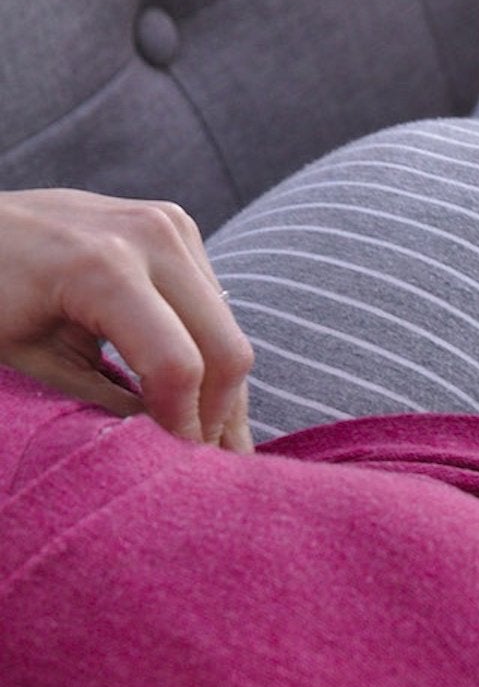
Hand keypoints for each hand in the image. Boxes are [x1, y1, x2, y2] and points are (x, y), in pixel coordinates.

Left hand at [0, 189, 253, 451]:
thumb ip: (110, 402)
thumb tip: (172, 446)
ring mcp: (171, 227)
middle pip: (224, 350)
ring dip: (224, 390)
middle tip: (206, 458)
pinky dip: (212, 353)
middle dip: (218, 415)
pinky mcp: (180, 229)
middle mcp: (150, 238)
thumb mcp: (38, 359)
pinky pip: (218, 309)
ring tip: (207, 432)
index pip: (178, 365)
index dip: (185, 423)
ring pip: (230, 333)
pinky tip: (197, 389)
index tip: (178, 459)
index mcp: (102, 268)